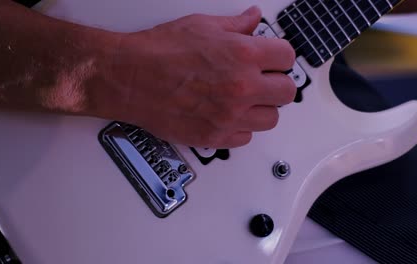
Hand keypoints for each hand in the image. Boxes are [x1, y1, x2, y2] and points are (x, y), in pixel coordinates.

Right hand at [97, 6, 296, 147]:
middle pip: (287, 92)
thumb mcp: (201, 25)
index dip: (280, 57)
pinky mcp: (215, 136)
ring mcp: (229, 116)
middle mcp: (241, 87)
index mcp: (243, 55)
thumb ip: (235, 24)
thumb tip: (253, 19)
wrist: (129, 78)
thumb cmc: (158, 52)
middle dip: (276, 84)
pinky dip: (240, 128)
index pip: (287, 57)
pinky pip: (245, 138)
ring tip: (244, 100)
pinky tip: (227, 115)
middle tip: (262, 81)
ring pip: (271, 119)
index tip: (273, 60)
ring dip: (262, 109)